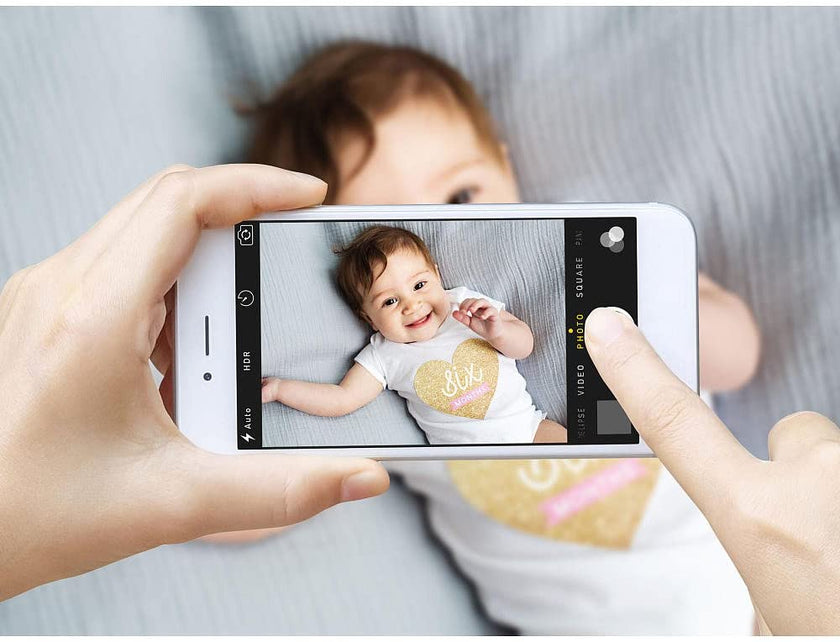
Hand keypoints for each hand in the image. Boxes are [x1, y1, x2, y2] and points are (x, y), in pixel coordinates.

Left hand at [0, 165, 389, 600]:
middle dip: (241, 214)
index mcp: (93, 317)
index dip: (256, 186)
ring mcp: (50, 295)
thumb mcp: (173, 503)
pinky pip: (123, 266)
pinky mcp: (49, 311)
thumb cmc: (33, 515)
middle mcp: (63, 288)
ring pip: (145, 231)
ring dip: (206, 257)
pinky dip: (174, 287)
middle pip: (167, 202)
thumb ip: (280, 491)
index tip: (306, 195)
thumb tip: (357, 475)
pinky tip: (190, 347)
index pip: (182, 202)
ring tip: (242, 314)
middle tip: (288, 251)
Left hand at [452, 297, 501, 339]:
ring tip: (471, 311)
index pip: (467, 301)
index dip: (463, 305)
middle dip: (467, 304)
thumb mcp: (469, 323)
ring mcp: (488, 308)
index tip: (460, 312)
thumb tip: (454, 313)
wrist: (492, 334)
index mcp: (474, 307)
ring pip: (482, 301)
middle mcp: (481, 306)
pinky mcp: (495, 313)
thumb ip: (462, 318)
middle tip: (463, 312)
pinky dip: (486, 312)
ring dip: (476, 304)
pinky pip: (491, 310)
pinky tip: (482, 317)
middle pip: (474, 299)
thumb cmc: (481, 327)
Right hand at [584, 307, 839, 634]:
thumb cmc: (832, 631)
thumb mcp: (767, 604)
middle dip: (794, 473)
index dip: (634, 370)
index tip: (608, 328)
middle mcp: (820, 487)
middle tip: (818, 542)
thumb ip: (754, 545)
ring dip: (838, 495)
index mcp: (762, 522)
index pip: (674, 424)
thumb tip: (764, 533)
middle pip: (794, 436)